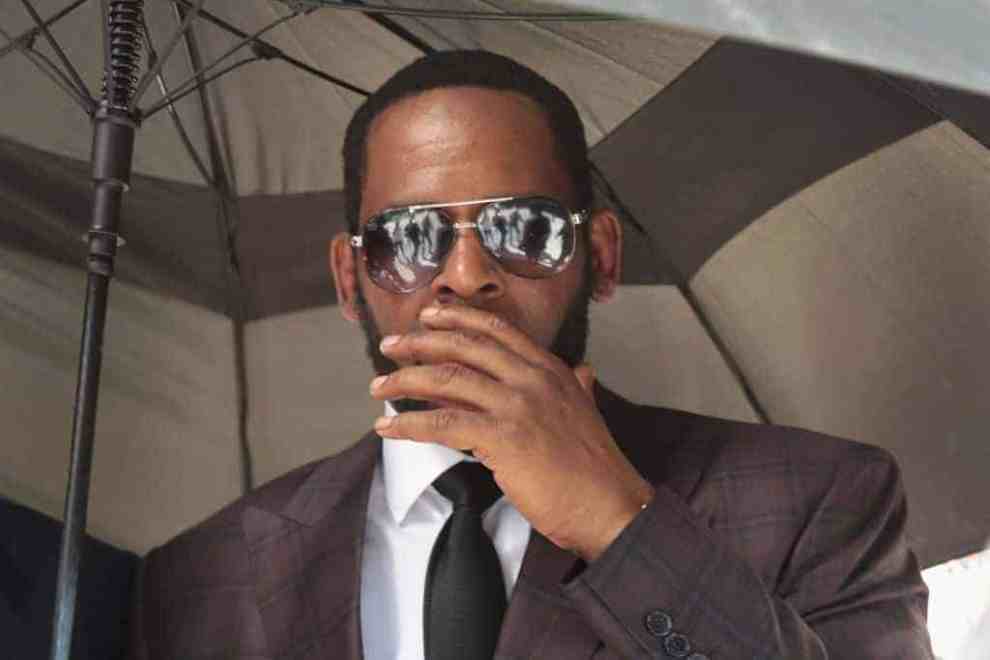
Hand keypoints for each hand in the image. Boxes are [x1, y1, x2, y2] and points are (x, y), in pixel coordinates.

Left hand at [370, 304, 654, 560]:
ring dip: (405, 381)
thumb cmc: (595, 467)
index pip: (496, 330)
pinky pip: (443, 424)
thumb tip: (583, 369)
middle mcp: (532, 379)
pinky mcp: (502, 438)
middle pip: (464, 347)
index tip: (428, 315)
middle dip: (419, 342)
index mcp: (551, 370)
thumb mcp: (586, 411)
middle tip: (390, 345)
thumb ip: (578, 386)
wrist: (610, 505)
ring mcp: (517, 406)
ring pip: (447, 380)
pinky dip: (409, 424)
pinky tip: (388, 428)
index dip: (458, 318)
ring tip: (380, 386)